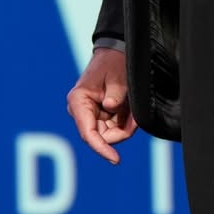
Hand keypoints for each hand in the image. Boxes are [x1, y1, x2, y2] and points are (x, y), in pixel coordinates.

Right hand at [66, 47, 136, 163]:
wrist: (114, 54)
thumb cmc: (113, 63)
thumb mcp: (117, 76)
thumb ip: (115, 93)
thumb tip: (110, 107)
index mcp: (78, 101)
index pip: (88, 133)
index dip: (101, 148)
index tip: (116, 160)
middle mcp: (81, 111)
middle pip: (102, 136)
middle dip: (121, 131)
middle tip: (135, 119)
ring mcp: (90, 115)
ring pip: (110, 134)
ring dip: (124, 126)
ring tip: (132, 109)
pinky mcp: (100, 116)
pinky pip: (115, 127)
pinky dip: (126, 122)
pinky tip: (130, 110)